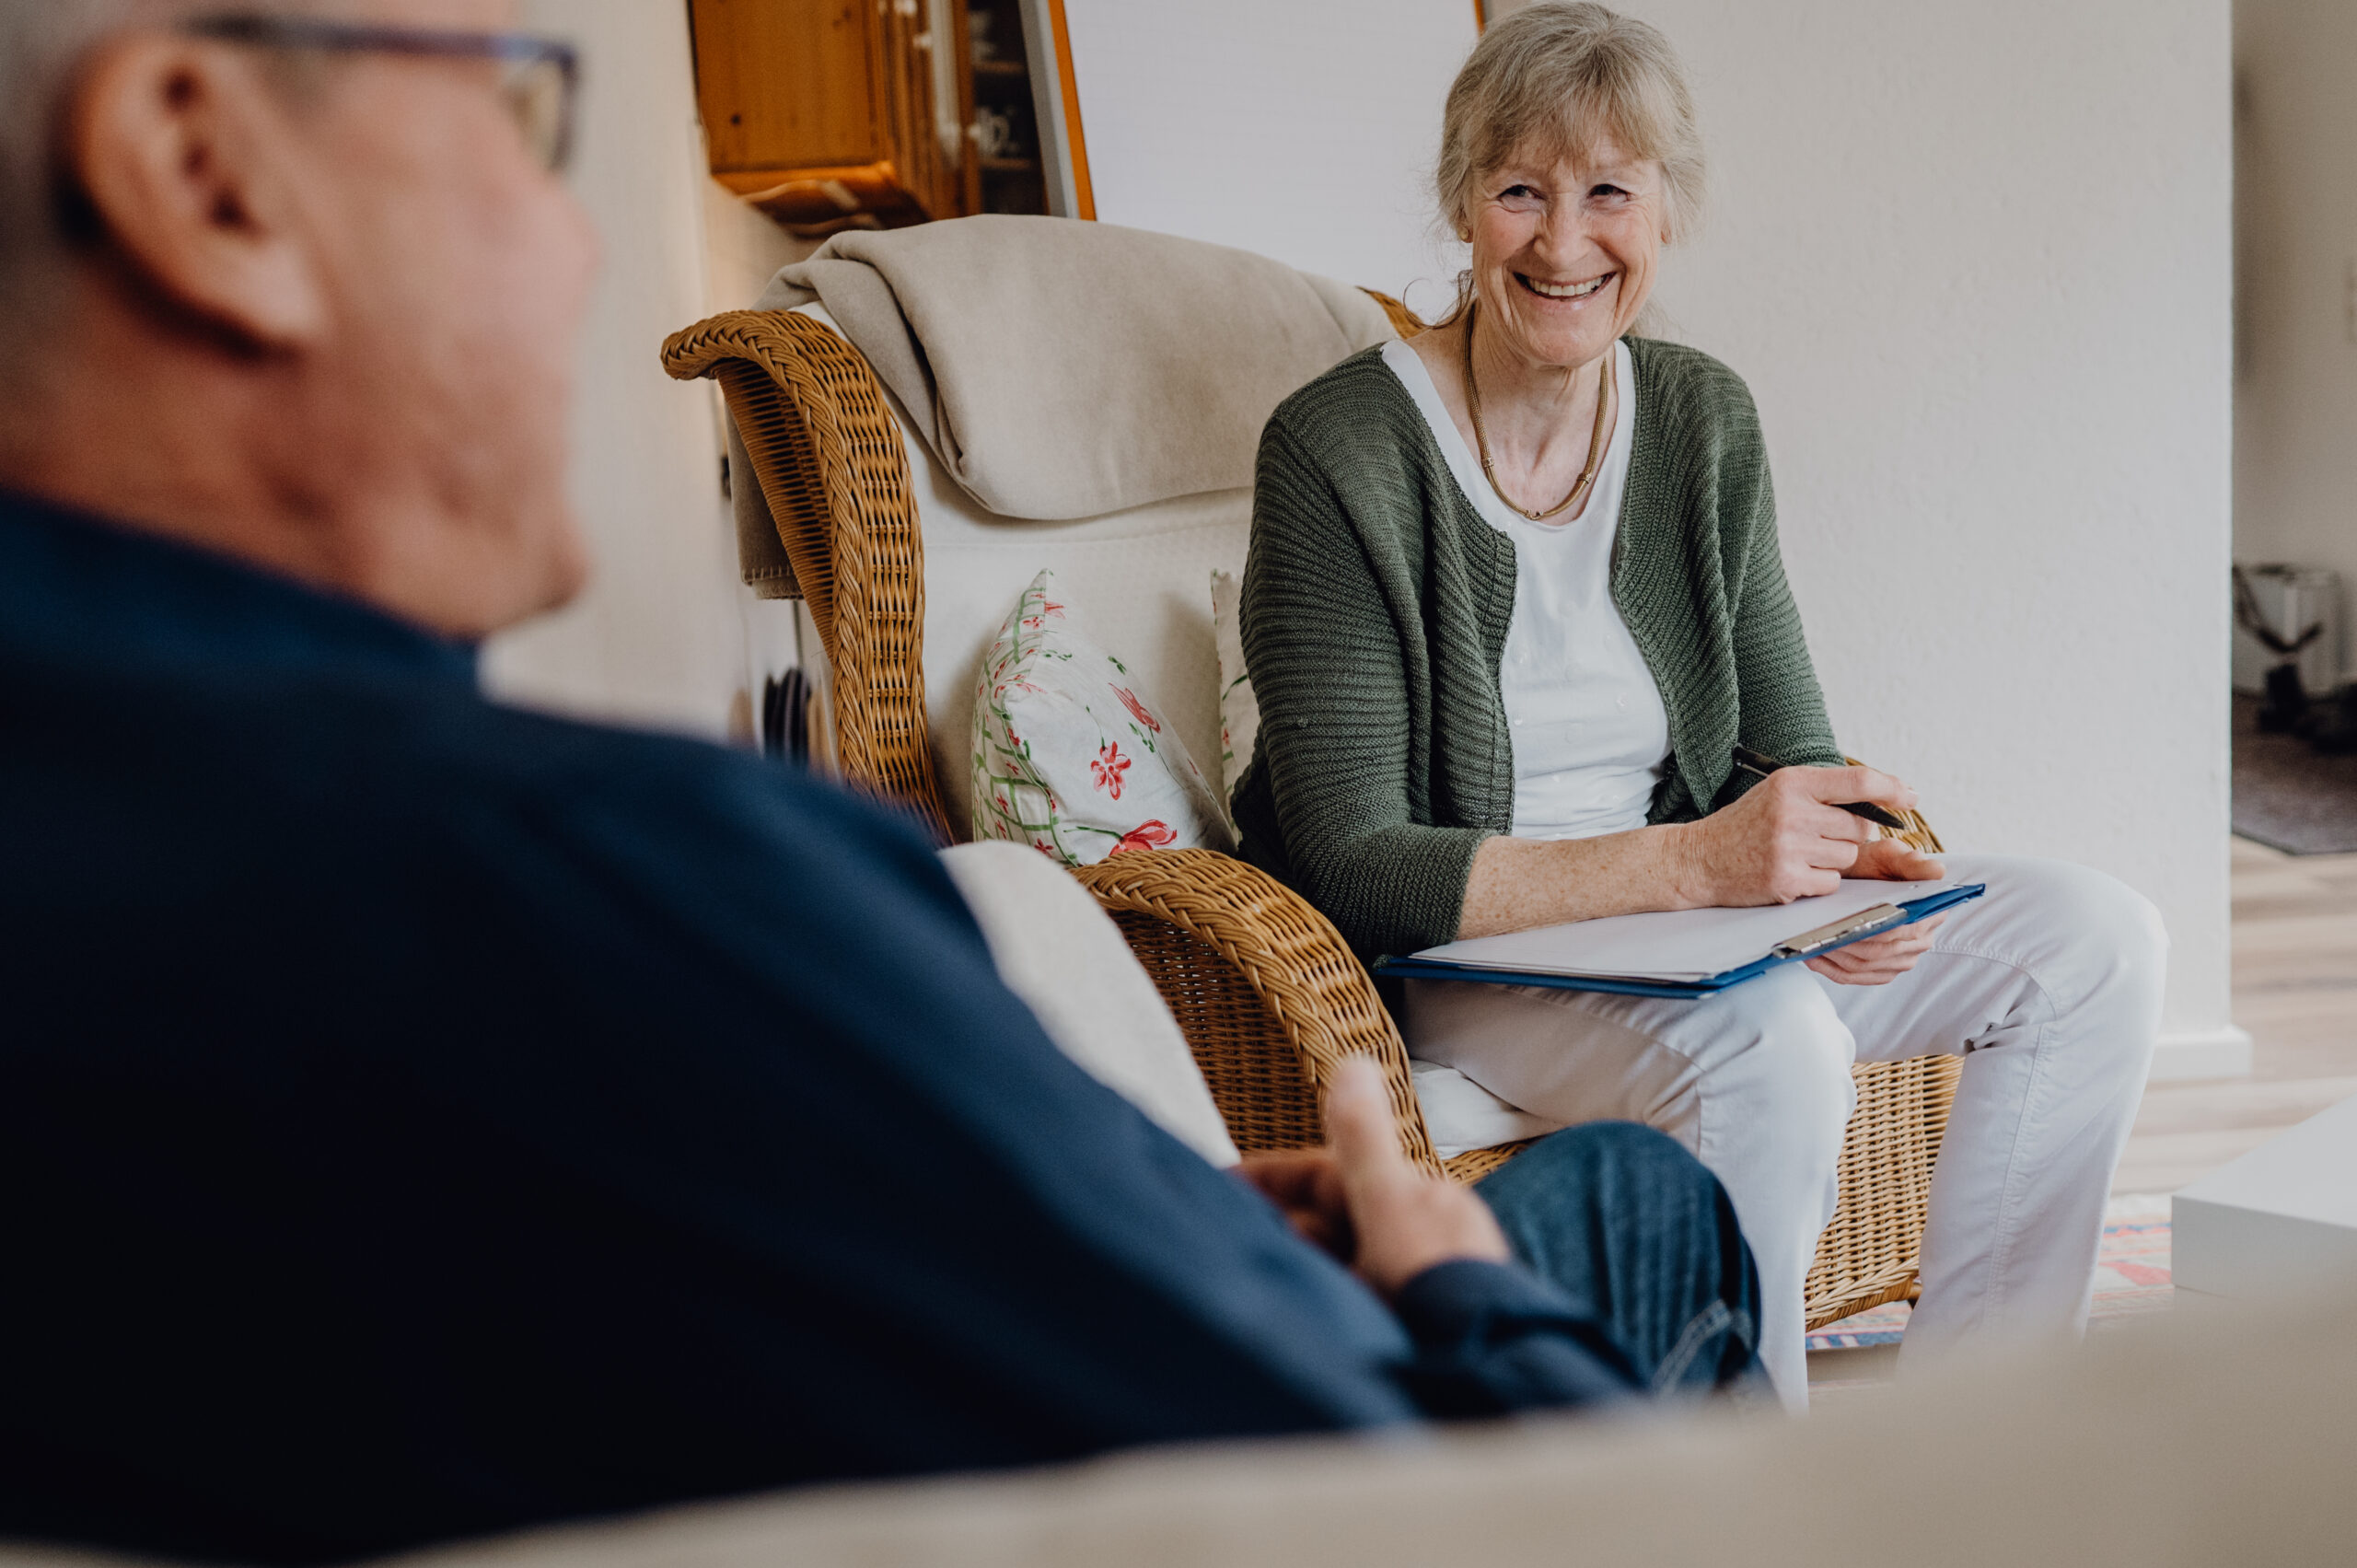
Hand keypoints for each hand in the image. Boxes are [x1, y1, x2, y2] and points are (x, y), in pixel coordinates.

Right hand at [1234, 1057, 1509, 1299]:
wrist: (1483, 1362)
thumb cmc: (1438, 1286)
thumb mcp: (1388, 1204)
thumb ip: (1363, 1137)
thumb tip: (1354, 1064)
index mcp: (1410, 1198)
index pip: (1321, 1175)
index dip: (1269, 1178)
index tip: (1221, 1183)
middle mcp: (1416, 1236)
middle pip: (1327, 1222)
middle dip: (1282, 1228)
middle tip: (1234, 1245)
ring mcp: (1415, 1283)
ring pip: (1338, 1265)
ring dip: (1305, 1270)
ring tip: (1269, 1287)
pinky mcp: (1415, 1325)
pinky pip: (1353, 1302)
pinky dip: (1328, 1302)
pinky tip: (1315, 1318)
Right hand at [1673, 764, 1918, 906]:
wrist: (1698, 859)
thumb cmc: (1744, 825)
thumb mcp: (1778, 793)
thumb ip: (1824, 792)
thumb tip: (1884, 802)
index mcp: (1792, 782)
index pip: (1858, 782)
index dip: (1892, 789)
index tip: (1910, 797)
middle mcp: (1791, 811)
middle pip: (1859, 826)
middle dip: (1848, 835)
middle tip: (1816, 838)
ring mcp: (1789, 847)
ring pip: (1847, 856)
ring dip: (1832, 860)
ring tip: (1797, 855)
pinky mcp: (1787, 879)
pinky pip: (1831, 882)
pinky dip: (1818, 882)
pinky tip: (1791, 873)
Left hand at [1802, 833, 1946, 983]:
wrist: (1857, 874)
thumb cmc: (1874, 864)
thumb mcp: (1891, 854)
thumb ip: (1912, 861)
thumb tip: (1936, 870)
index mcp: (1931, 912)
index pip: (1906, 929)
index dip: (1877, 930)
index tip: (1850, 925)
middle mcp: (1920, 939)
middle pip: (1882, 951)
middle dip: (1849, 944)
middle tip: (1822, 934)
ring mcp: (1902, 958)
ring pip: (1867, 966)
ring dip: (1837, 957)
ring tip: (1813, 943)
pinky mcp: (1882, 970)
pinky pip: (1857, 977)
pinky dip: (1833, 970)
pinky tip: (1814, 957)